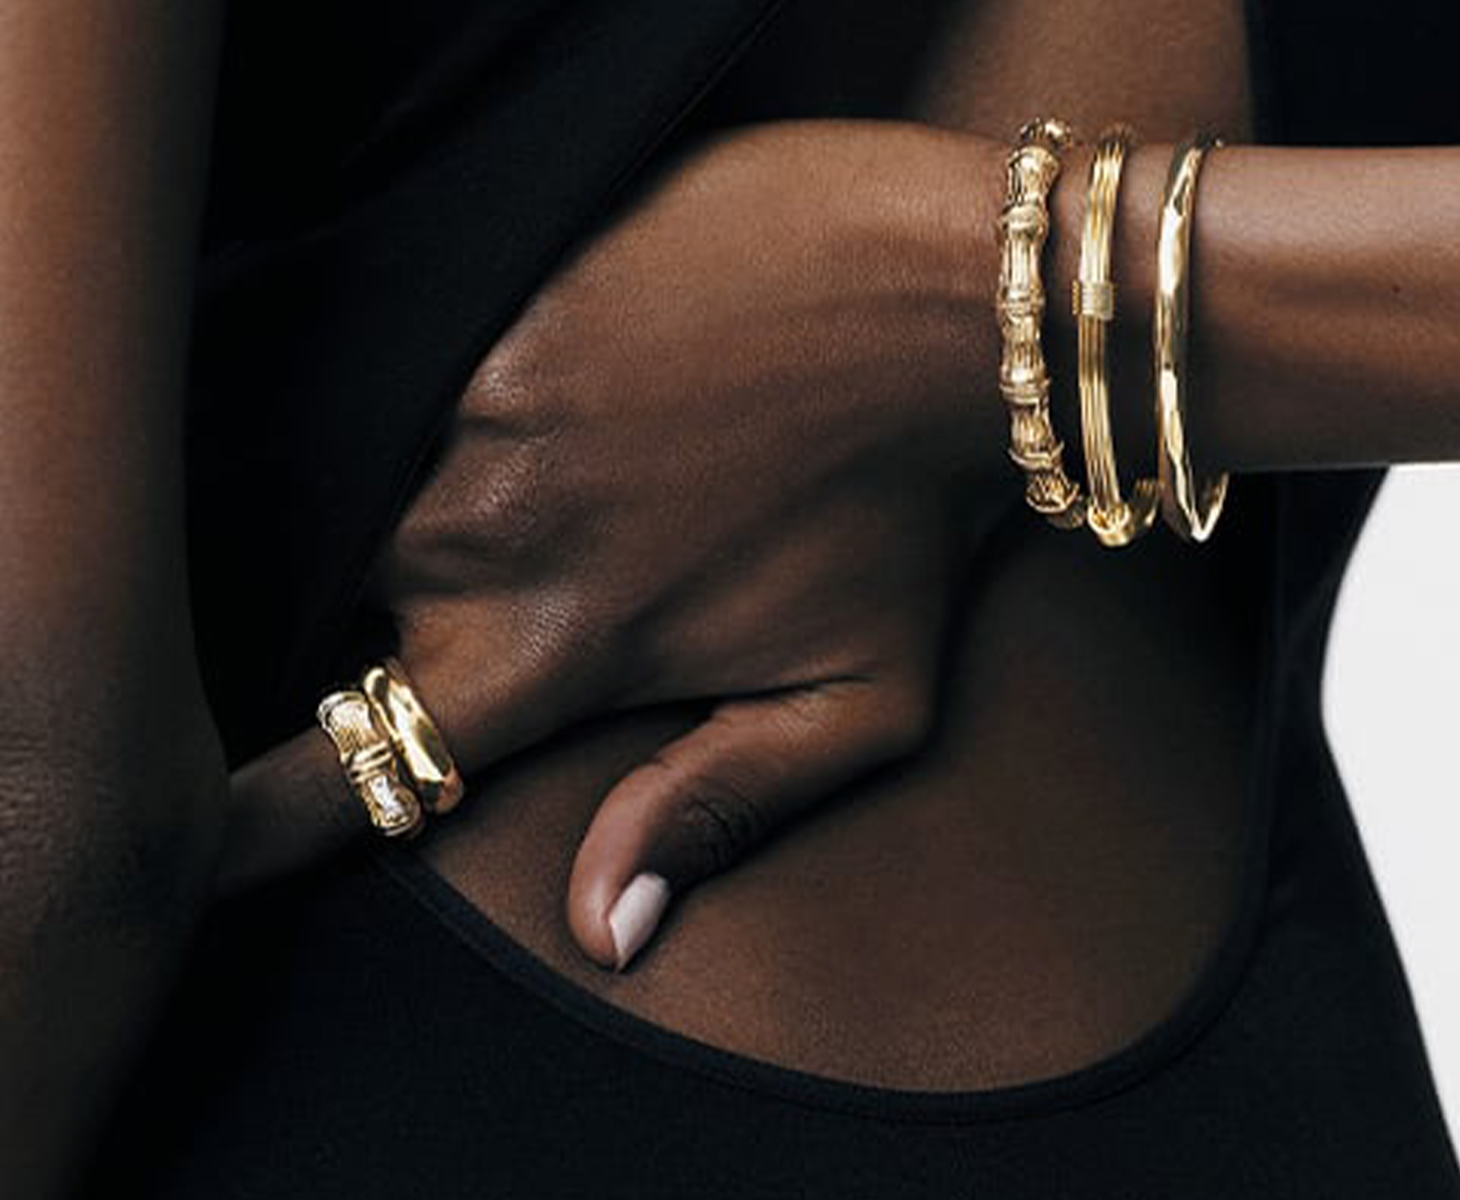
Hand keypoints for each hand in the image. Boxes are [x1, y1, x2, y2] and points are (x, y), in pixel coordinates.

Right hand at [221, 121, 1011, 966]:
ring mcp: (465, 402)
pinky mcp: (482, 295)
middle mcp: (473, 536)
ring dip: (419, 505)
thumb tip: (602, 931)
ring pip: (366, 491)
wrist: (945, 298)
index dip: (239, 825)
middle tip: (523, 574)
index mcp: (549, 651)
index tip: (193, 840)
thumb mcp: (862, 699)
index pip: (342, 772)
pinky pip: (396, 373)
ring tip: (554, 471)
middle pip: (349, 617)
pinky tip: (535, 389)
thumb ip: (713, 810)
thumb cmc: (912, 511)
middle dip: (398, 622)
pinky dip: (432, 405)